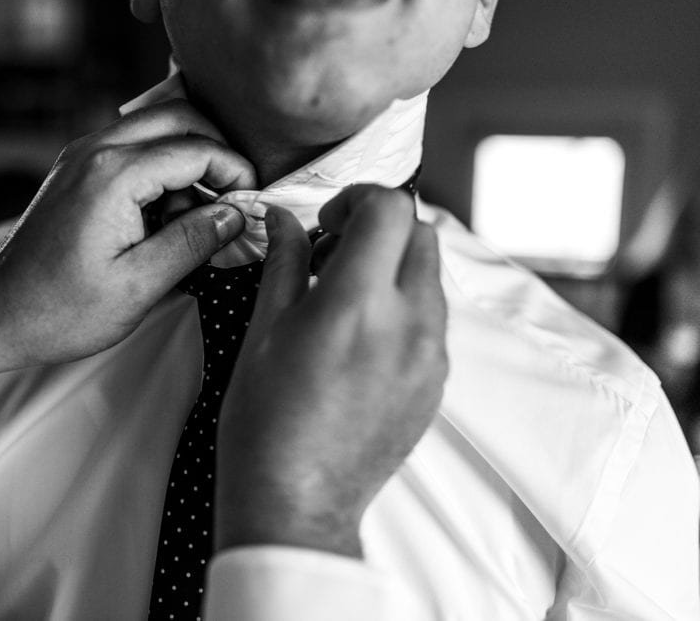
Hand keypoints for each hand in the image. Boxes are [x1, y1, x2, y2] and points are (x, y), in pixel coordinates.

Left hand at [0, 100, 256, 376]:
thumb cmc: (63, 310)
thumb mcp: (139, 285)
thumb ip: (193, 242)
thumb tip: (234, 214)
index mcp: (113, 175)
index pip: (195, 148)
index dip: (235, 170)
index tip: (253, 201)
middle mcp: (95, 150)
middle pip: (177, 116)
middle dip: (216, 148)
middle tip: (235, 194)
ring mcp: (81, 156)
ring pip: (154, 126)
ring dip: (187, 156)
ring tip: (197, 214)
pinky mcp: (76, 169)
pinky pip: (131, 146)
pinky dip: (160, 166)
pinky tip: (167, 213)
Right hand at [214, 185, 447, 558]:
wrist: (298, 502)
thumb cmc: (266, 423)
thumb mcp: (263, 331)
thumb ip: (282, 263)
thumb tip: (282, 219)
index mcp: (358, 304)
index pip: (391, 208)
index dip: (358, 199)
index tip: (328, 221)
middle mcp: (409, 325)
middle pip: (420, 233)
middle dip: (378, 227)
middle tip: (332, 253)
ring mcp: (431, 356)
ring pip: (430, 275)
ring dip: (393, 265)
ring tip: (344, 297)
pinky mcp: (437, 382)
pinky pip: (433, 318)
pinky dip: (404, 304)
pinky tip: (362, 335)